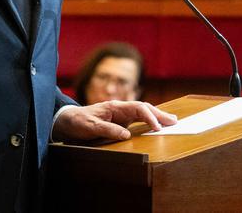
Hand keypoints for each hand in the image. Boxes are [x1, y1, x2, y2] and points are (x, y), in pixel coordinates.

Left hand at [52, 100, 177, 142]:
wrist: (66, 120)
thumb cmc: (78, 122)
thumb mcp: (90, 128)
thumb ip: (108, 130)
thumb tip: (127, 134)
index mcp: (115, 106)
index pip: (138, 108)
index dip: (149, 117)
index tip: (158, 127)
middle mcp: (120, 108)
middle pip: (144, 108)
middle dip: (160, 114)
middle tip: (175, 121)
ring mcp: (121, 114)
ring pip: (143, 112)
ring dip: (157, 117)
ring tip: (171, 121)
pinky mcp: (119, 120)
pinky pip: (138, 119)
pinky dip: (149, 120)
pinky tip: (157, 125)